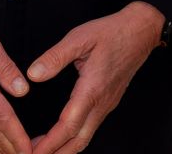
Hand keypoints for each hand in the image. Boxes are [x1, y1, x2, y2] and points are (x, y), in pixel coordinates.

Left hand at [26, 1, 163, 153]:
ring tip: (41, 150)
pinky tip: (59, 136)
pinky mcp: (108, 102)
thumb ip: (56, 57)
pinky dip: (72, 139)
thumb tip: (33, 75)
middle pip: (78, 142)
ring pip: (85, 138)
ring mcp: (107, 105)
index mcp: (92, 89)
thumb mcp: (80, 37)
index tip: (30, 152)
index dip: (48, 144)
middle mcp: (101, 103)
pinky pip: (89, 129)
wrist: (141, 31)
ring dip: (63, 149)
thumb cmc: (111, 32)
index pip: (68, 126)